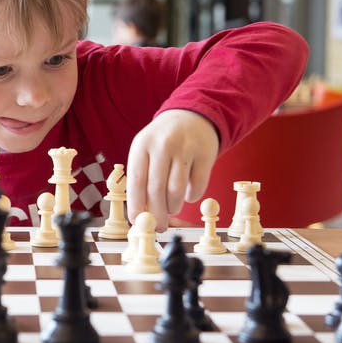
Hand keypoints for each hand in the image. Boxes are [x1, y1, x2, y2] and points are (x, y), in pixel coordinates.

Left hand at [126, 109, 218, 230]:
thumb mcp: (146, 149)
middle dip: (157, 214)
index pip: (136, 181)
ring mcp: (185, 148)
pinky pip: (198, 186)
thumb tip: (139, 213)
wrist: (193, 116)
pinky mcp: (205, 154)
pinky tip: (187, 194)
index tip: (137, 221)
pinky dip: (192, 197)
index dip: (136, 205)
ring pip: (177, 191)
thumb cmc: (164, 140)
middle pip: (157, 189)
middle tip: (159, 226)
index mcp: (142, 144)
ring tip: (171, 208)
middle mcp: (163, 145)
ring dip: (173, 206)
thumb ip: (141, 176)